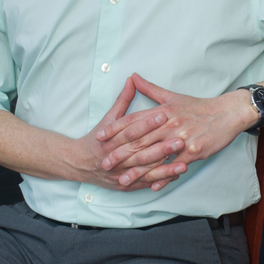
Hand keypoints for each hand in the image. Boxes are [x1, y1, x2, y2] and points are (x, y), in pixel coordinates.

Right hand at [65, 78, 185, 191]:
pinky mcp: (125, 185)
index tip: (164, 114)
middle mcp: (114, 158)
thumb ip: (123, 100)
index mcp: (110, 140)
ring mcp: (120, 174)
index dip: (147, 123)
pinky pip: (145, 183)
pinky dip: (161, 180)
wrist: (78, 164)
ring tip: (184, 163)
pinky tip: (176, 174)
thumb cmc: (96, 139)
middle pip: (140, 152)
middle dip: (161, 147)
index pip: (131, 130)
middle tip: (181, 140)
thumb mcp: (108, 118)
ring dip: (165, 168)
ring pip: (144, 171)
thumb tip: (132, 79)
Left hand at [96, 73, 257, 190]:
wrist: (227, 114)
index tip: (99, 137)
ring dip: (138, 170)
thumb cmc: (199, 106)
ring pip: (155, 156)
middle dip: (120, 153)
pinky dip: (164, 177)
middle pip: (140, 141)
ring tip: (123, 180)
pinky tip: (152, 186)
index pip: (133, 120)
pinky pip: (175, 166)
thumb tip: (132, 77)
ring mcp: (181, 139)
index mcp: (163, 111)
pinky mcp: (193, 151)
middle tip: (104, 163)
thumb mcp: (173, 96)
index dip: (115, 129)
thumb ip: (150, 89)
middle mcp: (169, 124)